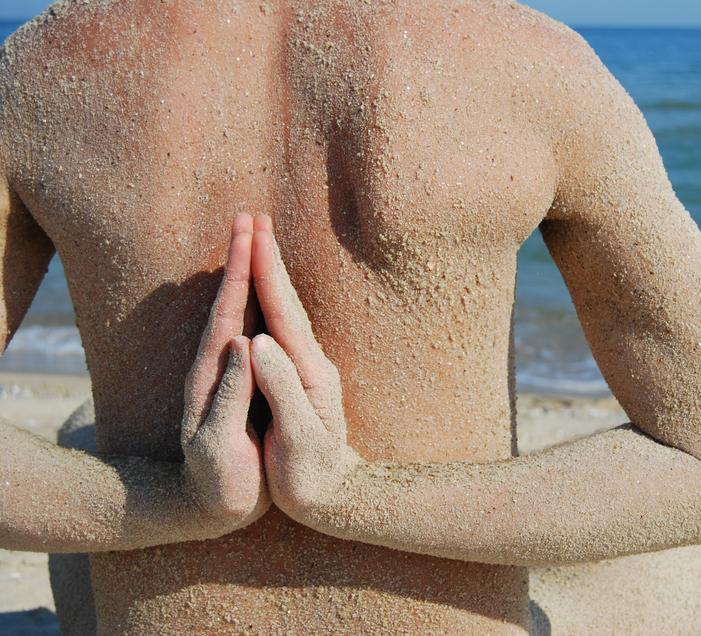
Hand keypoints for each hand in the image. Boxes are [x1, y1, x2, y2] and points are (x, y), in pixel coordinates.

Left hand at [180, 214, 269, 529]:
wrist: (204, 509)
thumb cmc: (217, 483)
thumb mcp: (219, 445)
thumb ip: (230, 395)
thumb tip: (245, 343)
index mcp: (215, 375)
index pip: (229, 311)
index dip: (242, 271)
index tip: (252, 232)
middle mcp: (218, 365)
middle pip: (231, 300)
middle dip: (243, 257)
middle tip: (253, 215)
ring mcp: (227, 371)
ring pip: (238, 310)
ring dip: (248, 273)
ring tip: (257, 241)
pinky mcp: (239, 381)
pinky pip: (248, 328)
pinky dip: (255, 301)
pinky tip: (263, 293)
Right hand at [249, 215, 359, 520]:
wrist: (340, 498)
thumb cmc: (313, 476)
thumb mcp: (298, 438)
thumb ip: (280, 389)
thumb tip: (258, 343)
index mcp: (306, 372)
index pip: (282, 312)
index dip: (263, 273)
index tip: (250, 234)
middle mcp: (312, 362)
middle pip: (287, 300)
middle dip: (268, 258)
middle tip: (253, 218)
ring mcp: (310, 367)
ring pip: (287, 309)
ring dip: (271, 274)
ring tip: (257, 242)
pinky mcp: (304, 376)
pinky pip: (284, 325)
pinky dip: (272, 300)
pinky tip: (266, 294)